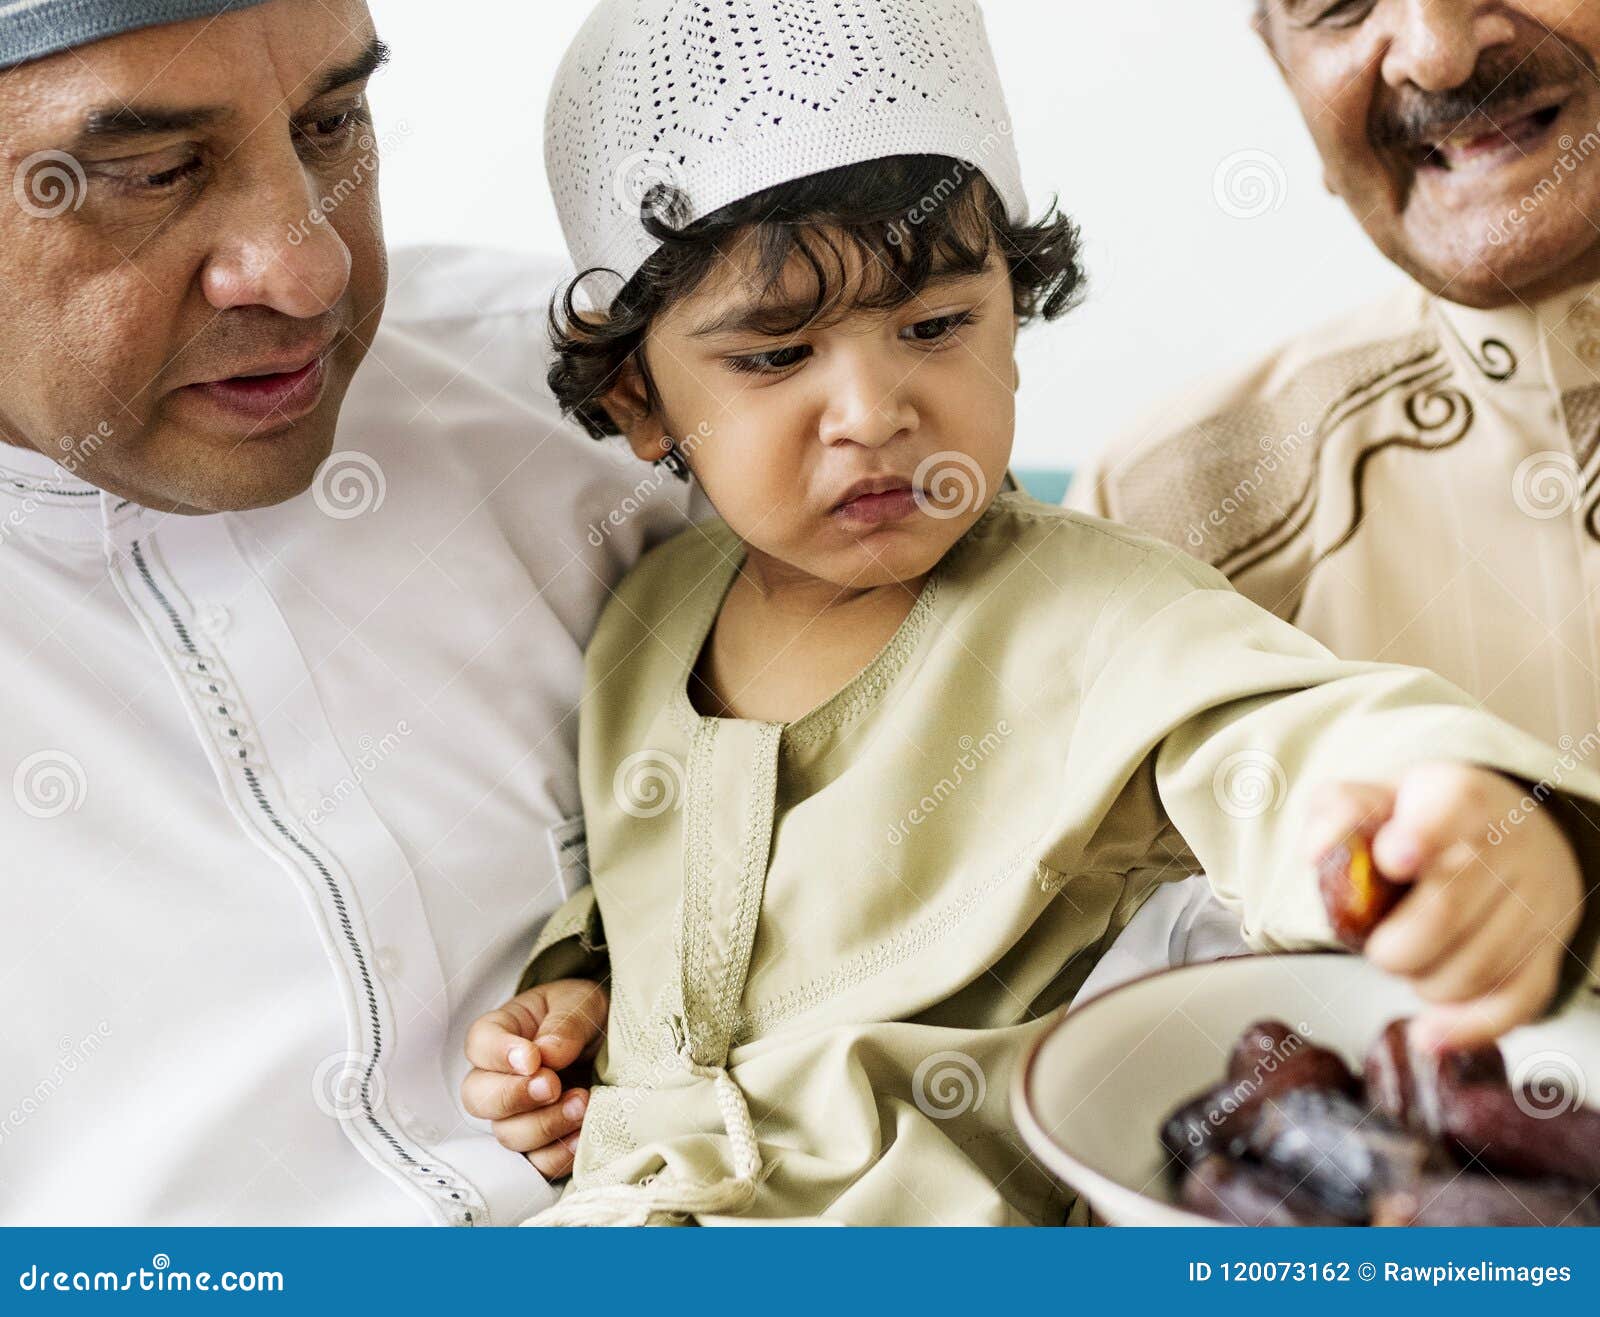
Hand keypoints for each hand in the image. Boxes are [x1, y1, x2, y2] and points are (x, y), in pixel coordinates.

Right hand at [461, 978, 607, 1179]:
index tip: (532, 1059)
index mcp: (504, 1032)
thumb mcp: (581, 1003)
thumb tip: (546, 1056)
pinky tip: (582, 1136)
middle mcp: (500, 1076)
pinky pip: (536, 1163)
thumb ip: (563, 1025)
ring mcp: (518, 1114)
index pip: (479, 1044)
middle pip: (478, 1098)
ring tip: (582, 1103)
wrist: (615, 1042)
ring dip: (544, 1125)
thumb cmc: (587, 1014)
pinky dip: (558, 1155)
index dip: (499, 1055)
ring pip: (507, 1134)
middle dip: (514, 1097)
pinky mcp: (542, 1143)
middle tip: (553, 1086)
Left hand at [1305, 762, 1583, 1050]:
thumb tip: (1318, 853)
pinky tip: (1428, 1033)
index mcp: (1462, 798)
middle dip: (1395, 945)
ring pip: (1475, 967)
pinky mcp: (1549, 950)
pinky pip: (1516, 1002)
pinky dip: (1469, 1027)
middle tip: (1374, 947)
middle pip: (1448, 910)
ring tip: (1408, 962)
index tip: (1392, 859)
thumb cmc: (1423, 818)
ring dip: (1422, 981)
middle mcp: (1511, 848)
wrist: (1510, 829)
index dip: (1422, 837)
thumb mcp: (1376, 795)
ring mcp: (1537, 902)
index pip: (1454, 810)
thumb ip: (1338, 812)